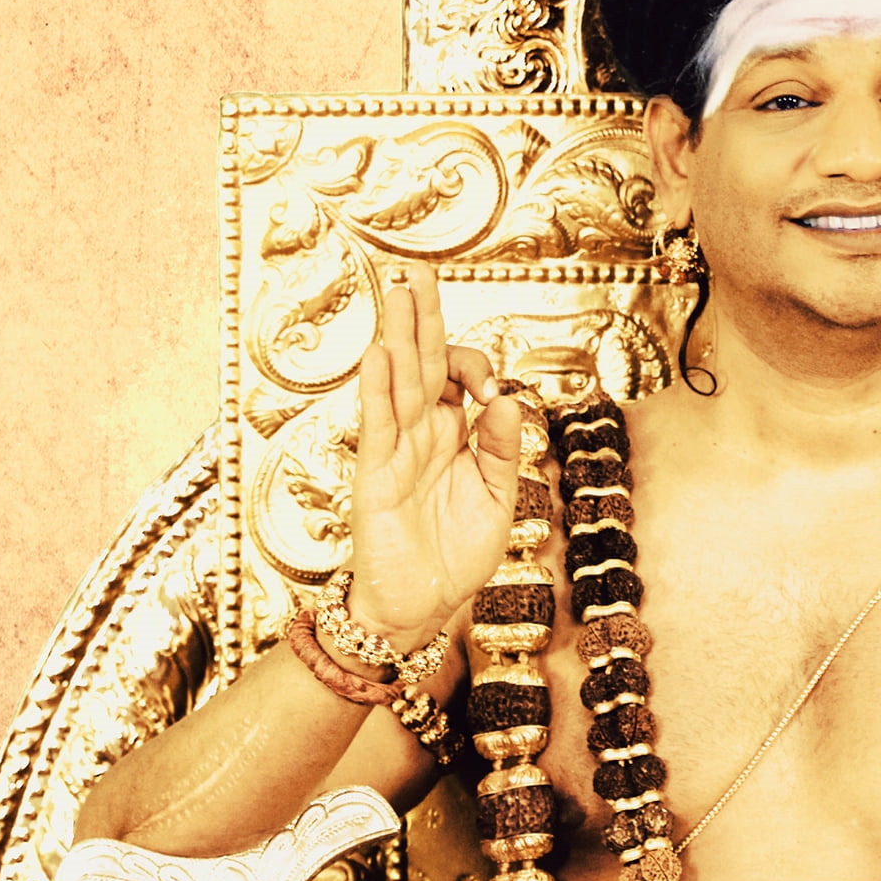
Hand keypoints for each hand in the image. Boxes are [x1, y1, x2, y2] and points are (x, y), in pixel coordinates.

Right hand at [346, 264, 522, 647]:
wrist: (422, 607)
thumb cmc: (457, 554)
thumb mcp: (498, 497)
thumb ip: (502, 448)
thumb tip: (504, 399)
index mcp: (453, 434)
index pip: (460, 378)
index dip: (477, 369)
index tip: (493, 391)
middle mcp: (422, 433)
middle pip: (423, 364)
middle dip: (423, 319)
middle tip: (420, 273)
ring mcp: (396, 451)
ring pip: (398, 382)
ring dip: (398, 338)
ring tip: (398, 293)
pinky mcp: (376, 475)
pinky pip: (378, 425)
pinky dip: (377, 390)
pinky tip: (378, 355)